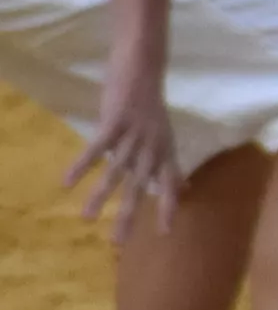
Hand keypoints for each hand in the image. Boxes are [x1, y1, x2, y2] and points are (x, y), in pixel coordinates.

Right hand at [59, 59, 175, 241]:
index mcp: (165, 149)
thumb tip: (177, 185)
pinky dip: (82, 165)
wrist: (144, 67)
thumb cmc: (149, 103)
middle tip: (118, 242)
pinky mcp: (115, 122)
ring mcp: (134, 134)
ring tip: (87, 218)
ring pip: (116, 172)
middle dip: (130, 214)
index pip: (170, 184)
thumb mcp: (162, 134)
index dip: (169, 207)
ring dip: (100, 196)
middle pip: (141, 186)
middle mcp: (153, 146)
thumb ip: (163, 161)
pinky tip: (67, 181)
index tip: (165, 233)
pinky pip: (96, 149)